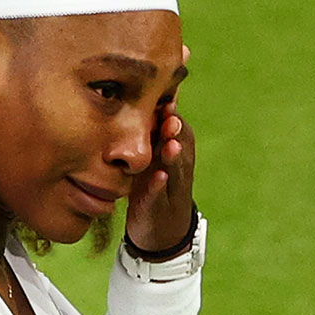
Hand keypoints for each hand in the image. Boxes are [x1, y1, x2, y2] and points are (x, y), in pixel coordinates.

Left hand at [126, 44, 195, 253]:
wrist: (159, 228)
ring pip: (176, 167)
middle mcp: (176, 163)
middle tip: (170, 116)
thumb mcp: (148, 149)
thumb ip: (147, 124)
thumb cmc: (151, 179)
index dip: (169, 111)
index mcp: (171, 146)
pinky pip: (162, 195)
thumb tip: (135, 86)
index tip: (165, 96)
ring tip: (169, 144)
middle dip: (175, 129)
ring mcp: (171, 185)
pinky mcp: (161, 206)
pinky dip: (161, 186)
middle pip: (179, 142)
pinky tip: (158, 178)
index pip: (173, 125)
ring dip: (173, 155)